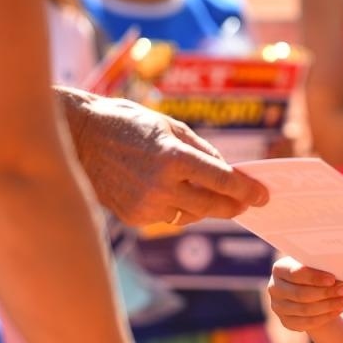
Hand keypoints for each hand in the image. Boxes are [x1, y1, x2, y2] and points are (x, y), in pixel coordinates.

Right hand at [61, 90, 268, 226]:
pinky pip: (167, 217)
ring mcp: (146, 205)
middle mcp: (162, 185)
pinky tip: (163, 190)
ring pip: (190, 215)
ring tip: (198, 188)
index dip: (247, 190)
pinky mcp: (133, 217)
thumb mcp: (170, 126)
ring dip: (201, 205)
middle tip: (247, 202)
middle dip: (233, 205)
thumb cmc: (128, 124)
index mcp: (174, 156)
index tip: (263, 196)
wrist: (80, 138)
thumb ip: (202, 151)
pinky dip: (173, 207)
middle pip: (213, 206)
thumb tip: (227, 173)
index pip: (223, 181)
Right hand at [268, 256, 342, 332]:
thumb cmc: (313, 272)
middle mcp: (274, 288)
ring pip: (305, 310)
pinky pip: (307, 323)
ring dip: (329, 305)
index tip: (332, 279)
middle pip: (301, 294)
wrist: (307, 290)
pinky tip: (338, 310)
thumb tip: (338, 273)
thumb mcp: (314, 265)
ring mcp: (278, 307)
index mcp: (279, 269)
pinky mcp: (286, 322)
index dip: (314, 277)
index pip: (295, 274)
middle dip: (326, 293)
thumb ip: (320, 266)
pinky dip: (325, 317)